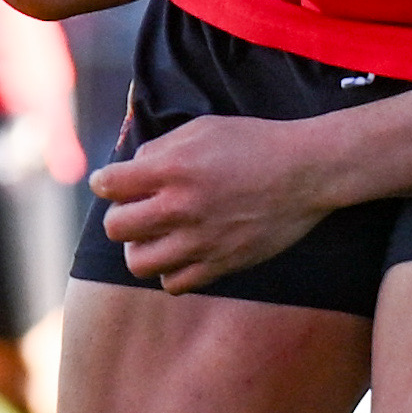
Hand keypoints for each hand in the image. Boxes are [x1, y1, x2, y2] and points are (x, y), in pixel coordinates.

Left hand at [92, 111, 338, 290]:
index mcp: (173, 168)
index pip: (109, 185)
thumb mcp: (202, 129)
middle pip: (116, 228)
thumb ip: (160, 149)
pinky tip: (182, 253)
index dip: (105, 183)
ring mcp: (201, 240)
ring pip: (139, 263)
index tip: (114, 183)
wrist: (306, 171)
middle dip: (120, 218)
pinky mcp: (221, 264)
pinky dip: (171, 271)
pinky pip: (174, 284)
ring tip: (156, 237)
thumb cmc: (254, 143)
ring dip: (141, 249)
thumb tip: (130, 171)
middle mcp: (181, 207)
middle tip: (137, 211)